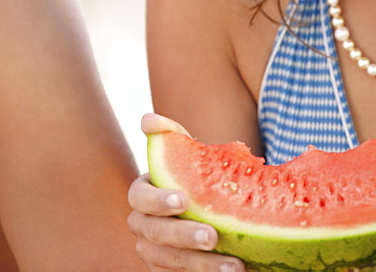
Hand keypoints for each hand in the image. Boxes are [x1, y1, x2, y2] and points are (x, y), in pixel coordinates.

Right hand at [126, 113, 245, 270]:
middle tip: (213, 236)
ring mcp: (154, 254)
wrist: (212, 212)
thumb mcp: (187, 154)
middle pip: (156, 234)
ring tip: (235, 265)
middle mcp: (143, 227)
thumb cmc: (196, 179)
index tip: (183, 200)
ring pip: (171, 263)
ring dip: (201, 266)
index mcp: (143, 197)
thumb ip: (169, 134)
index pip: (140, 198)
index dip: (158, 200)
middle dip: (184, 236)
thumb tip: (147, 119)